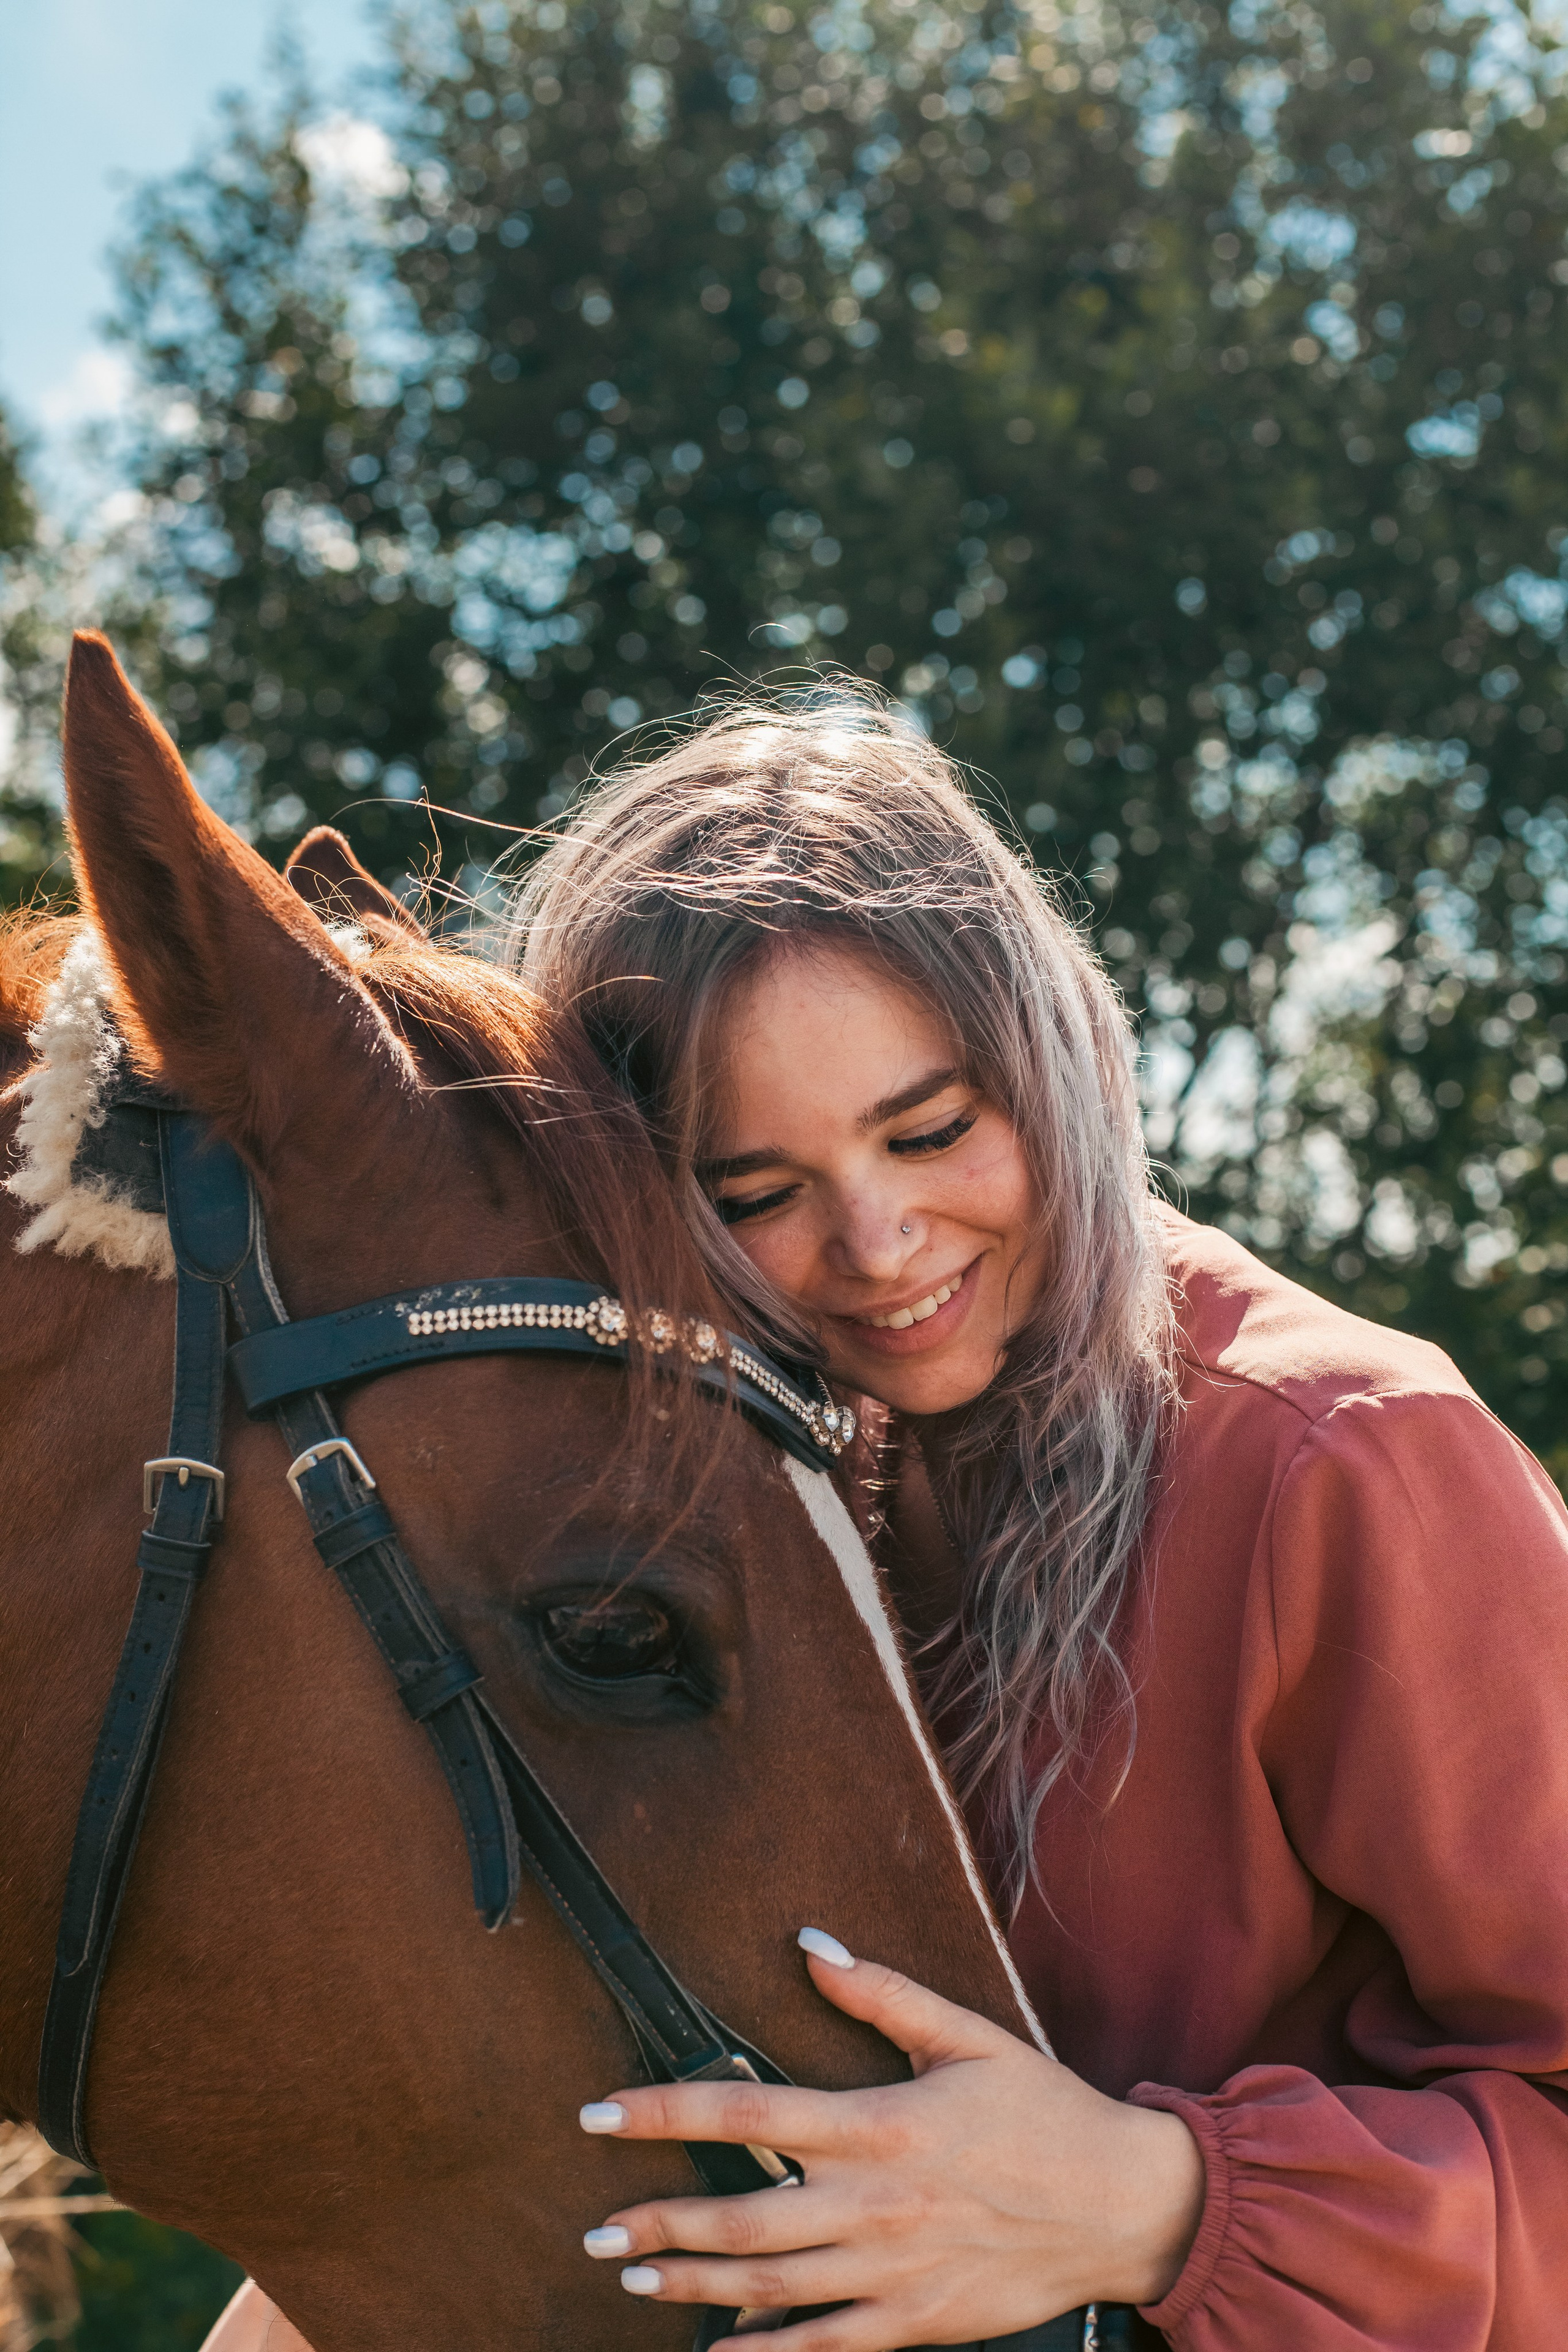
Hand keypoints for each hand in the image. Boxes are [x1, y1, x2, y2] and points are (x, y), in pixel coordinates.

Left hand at [577, 1930, 1204, 2348]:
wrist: (1120, 2205)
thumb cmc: (1043, 2112)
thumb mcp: (966, 2035)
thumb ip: (881, 1992)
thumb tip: (810, 1944)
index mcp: (878, 2124)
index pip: (745, 2116)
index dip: (664, 2113)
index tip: (601, 2114)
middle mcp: (871, 2204)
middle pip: (738, 2218)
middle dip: (657, 2223)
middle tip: (596, 2229)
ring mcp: (890, 2273)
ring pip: (767, 2286)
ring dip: (691, 2284)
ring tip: (634, 2276)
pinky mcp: (914, 2323)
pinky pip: (824, 2347)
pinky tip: (721, 2351)